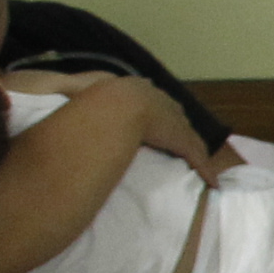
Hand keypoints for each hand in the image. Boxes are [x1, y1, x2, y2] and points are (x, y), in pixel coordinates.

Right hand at [39, 68, 211, 168]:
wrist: (114, 105)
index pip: (153, 103)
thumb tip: (62, 96)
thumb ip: (75, 95)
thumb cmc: (93, 100)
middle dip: (179, 129)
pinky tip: (211, 181)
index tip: (157, 126)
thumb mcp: (81, 94)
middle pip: (175, 117)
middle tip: (179, 145)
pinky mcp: (182, 139)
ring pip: (189, 137)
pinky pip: (197, 156)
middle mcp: (161, 101)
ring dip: (194, 150)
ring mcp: (175, 119)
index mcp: (138, 90)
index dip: (157, 115)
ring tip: (197, 164)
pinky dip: (205, 168)